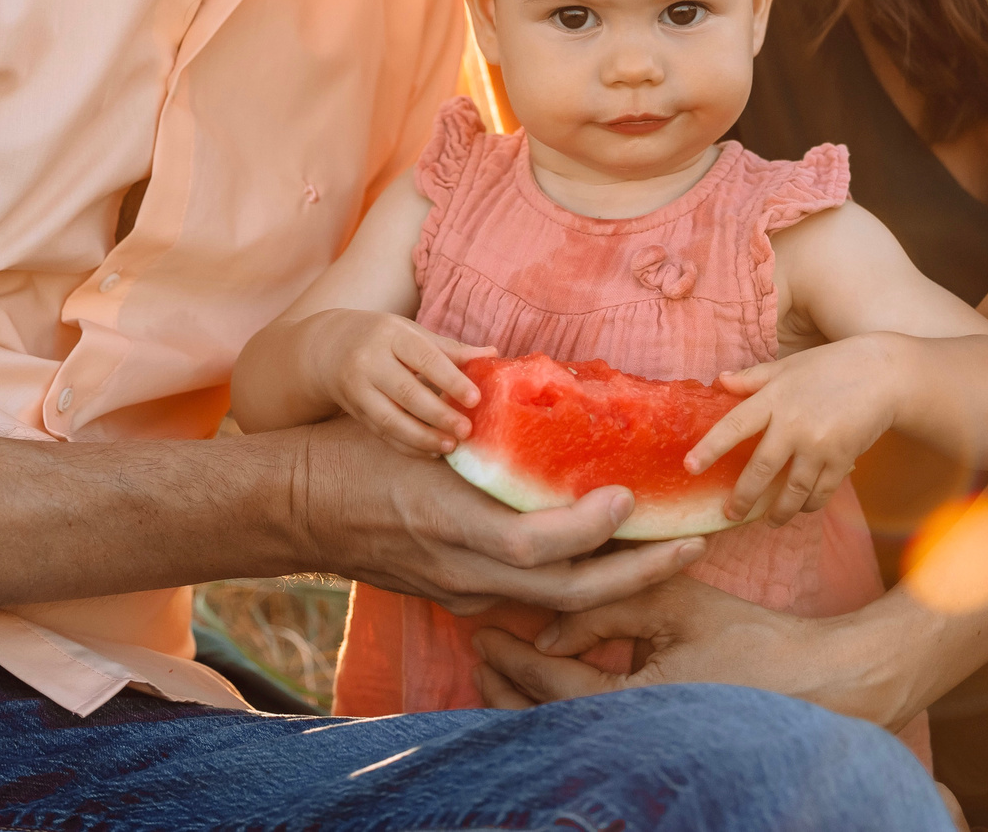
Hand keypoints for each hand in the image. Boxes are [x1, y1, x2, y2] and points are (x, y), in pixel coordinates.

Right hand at [295, 417, 705, 614]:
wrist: (293, 508)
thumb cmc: (350, 451)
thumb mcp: (411, 430)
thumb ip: (475, 430)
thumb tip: (540, 384)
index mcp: (451, 524)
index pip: (538, 546)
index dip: (590, 528)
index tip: (629, 497)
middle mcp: (462, 571)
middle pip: (566, 592)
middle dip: (638, 573)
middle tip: (694, 543)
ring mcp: (460, 591)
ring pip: (555, 603)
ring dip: (619, 581)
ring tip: (671, 552)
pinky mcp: (458, 596)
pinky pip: (530, 599)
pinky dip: (576, 582)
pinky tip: (611, 558)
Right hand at [302, 310, 493, 457]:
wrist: (329, 347)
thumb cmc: (384, 338)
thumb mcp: (412, 334)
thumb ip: (450, 349)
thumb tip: (492, 355)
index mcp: (391, 335)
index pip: (423, 358)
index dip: (450, 379)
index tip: (475, 398)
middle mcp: (369, 361)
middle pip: (406, 392)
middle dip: (438, 414)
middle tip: (467, 429)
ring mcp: (357, 388)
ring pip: (390, 419)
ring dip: (422, 437)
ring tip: (450, 446)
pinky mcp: (354, 411)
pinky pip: (382, 433)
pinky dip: (408, 446)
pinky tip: (430, 452)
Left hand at [470, 576, 908, 728]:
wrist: (820, 685)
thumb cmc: (753, 640)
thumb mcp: (677, 605)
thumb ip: (609, 608)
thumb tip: (550, 626)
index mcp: (631, 707)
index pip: (550, 687)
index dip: (511, 658)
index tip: (485, 631)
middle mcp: (629, 740)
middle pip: (545, 726)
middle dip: (506, 692)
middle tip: (481, 655)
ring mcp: (642, 750)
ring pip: (566, 736)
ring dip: (530, 706)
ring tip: (503, 675)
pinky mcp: (656, 747)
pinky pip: (594, 734)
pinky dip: (565, 712)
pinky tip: (555, 687)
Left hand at [682, 337, 904, 524]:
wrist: (884, 375)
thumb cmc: (832, 366)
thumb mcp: (789, 365)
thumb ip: (753, 378)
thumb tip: (719, 381)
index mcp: (775, 398)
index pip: (733, 426)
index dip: (709, 448)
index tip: (690, 468)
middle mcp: (793, 425)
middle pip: (760, 470)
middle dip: (742, 497)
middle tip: (729, 513)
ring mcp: (819, 446)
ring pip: (791, 491)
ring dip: (777, 511)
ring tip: (768, 520)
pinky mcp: (842, 460)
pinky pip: (820, 493)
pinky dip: (809, 505)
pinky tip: (802, 509)